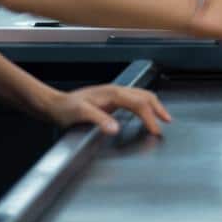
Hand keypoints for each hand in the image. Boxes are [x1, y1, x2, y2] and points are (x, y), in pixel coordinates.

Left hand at [42, 84, 170, 135]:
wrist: (54, 104)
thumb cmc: (65, 108)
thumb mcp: (81, 114)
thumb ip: (100, 120)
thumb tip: (116, 129)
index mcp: (112, 93)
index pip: (139, 104)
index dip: (150, 117)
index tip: (156, 131)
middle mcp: (116, 91)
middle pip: (144, 96)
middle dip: (158, 108)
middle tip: (167, 122)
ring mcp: (114, 94)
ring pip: (141, 96)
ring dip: (154, 105)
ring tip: (162, 117)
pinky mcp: (112, 100)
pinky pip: (134, 100)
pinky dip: (145, 106)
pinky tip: (144, 114)